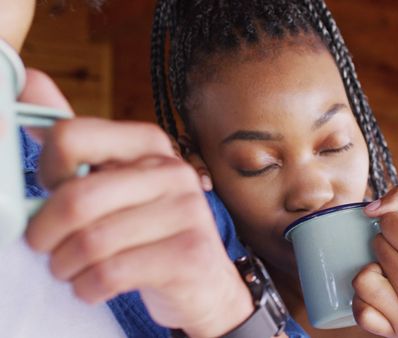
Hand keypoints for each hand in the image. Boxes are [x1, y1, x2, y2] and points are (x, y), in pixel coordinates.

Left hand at [20, 70, 253, 336]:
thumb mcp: (114, 178)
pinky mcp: (189, 253)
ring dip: (64, 266)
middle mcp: (172, 170)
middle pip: (75, 198)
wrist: (202, 278)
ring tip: (69, 269)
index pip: (71, 136)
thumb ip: (74, 137)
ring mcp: (187, 211)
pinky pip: (111, 273)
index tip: (51, 192)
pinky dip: (86, 287)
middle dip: (43, 232)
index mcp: (149, 143)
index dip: (45, 172)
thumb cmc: (147, 227)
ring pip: (90, 242)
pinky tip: (91, 286)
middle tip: (43, 245)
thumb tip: (28, 79)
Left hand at [352, 186, 397, 337]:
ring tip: (395, 273)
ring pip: (362, 279)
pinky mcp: (395, 332)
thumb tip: (369, 209)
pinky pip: (360, 310)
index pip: (390, 224)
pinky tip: (384, 292)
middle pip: (377, 247)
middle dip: (391, 245)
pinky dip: (365, 299)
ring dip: (374, 270)